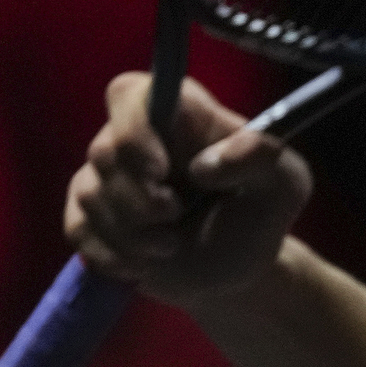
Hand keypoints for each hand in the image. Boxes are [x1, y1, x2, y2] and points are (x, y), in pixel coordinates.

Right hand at [65, 73, 312, 307]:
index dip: (134, 132)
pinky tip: (145, 264)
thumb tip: (206, 165)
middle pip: (104, 153)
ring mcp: (105, 174)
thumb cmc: (259, 214)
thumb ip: (262, 158)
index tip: (160, 171)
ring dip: (134, 235)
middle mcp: (133, 134)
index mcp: (178, 111)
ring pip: (91, 196)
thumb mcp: (285, 185)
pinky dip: (114, 257)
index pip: (130, 94)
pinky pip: (79, 231)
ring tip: (172, 246)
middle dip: (141, 200)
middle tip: (176, 217)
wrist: (236, 272)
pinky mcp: (88, 213)